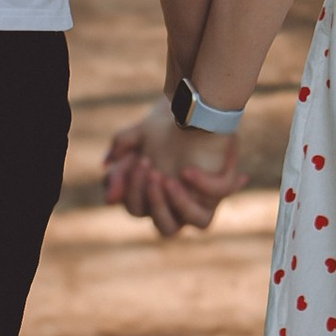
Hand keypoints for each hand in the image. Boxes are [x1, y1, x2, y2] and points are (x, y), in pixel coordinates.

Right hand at [101, 102, 236, 237]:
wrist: (187, 106)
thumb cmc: (160, 129)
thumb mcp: (132, 145)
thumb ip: (119, 170)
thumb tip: (111, 200)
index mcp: (159, 201)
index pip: (139, 211)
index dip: (133, 192)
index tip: (135, 163)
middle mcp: (184, 204)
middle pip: (167, 228)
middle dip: (155, 202)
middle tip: (151, 172)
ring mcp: (206, 195)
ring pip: (202, 222)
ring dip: (181, 204)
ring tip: (168, 179)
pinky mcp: (223, 179)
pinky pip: (220, 190)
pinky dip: (204, 183)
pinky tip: (187, 170)